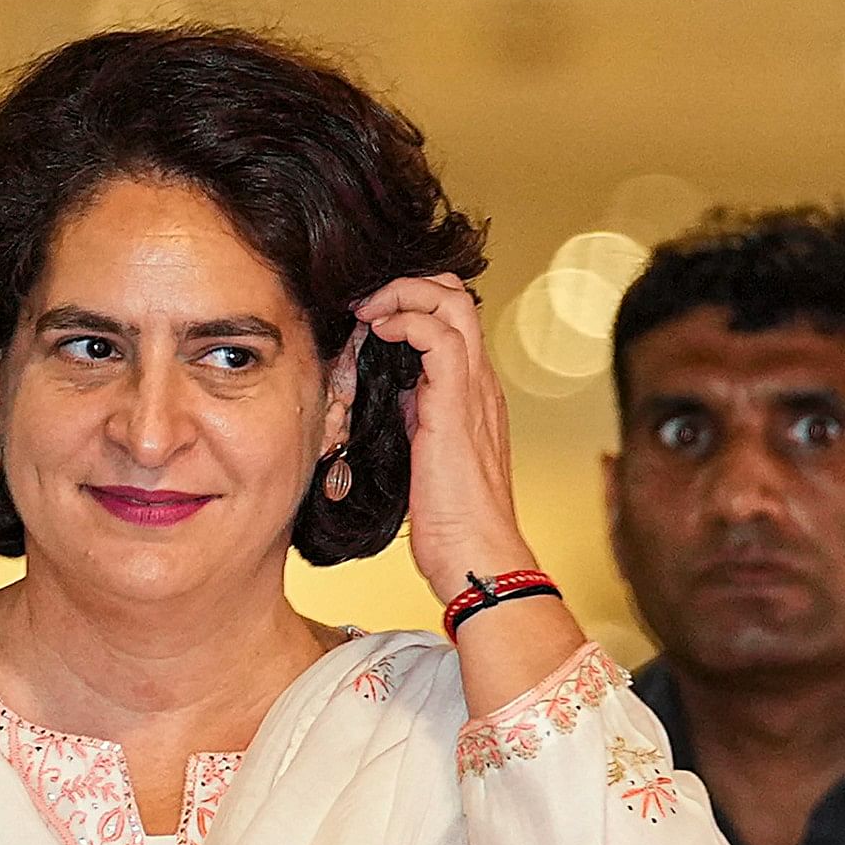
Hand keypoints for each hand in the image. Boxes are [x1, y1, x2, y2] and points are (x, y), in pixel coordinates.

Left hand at [354, 273, 538, 600]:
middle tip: (366, 304)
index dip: (411, 304)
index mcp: (472, 396)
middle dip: (406, 286)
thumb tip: (389, 401)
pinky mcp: (456, 405)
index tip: (370, 318)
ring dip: (401, 295)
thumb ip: (414, 422)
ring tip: (368, 311)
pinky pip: (438, 336)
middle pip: (456, 297)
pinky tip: (378, 332)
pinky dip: (405, 320)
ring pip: (450, 303)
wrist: (478, 558)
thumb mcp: (425, 459)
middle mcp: (478, 384)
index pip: (452, 321)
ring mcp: (472, 391)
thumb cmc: (453, 526)